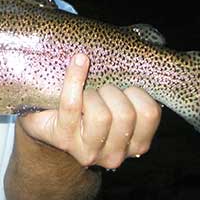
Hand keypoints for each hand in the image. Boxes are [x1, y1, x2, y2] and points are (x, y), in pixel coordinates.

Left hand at [18, 54, 160, 168]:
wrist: (50, 124)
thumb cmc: (91, 105)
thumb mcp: (119, 101)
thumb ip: (135, 83)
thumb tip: (144, 44)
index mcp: (137, 143)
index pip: (150, 113)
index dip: (137, 93)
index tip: (124, 89)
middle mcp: (116, 155)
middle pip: (125, 114)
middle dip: (112, 92)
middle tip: (101, 90)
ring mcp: (89, 151)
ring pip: (101, 115)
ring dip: (92, 94)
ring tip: (86, 94)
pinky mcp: (63, 139)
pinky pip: (72, 104)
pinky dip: (75, 78)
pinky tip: (78, 61)